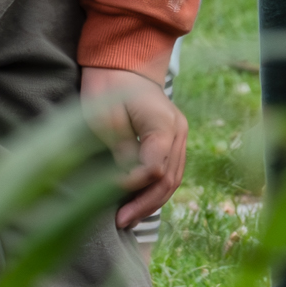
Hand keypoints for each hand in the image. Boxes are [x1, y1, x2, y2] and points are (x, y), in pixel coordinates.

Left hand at [80, 65, 188, 225]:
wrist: (123, 65)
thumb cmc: (108, 88)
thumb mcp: (108, 120)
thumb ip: (122, 152)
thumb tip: (125, 184)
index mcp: (164, 124)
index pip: (154, 168)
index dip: (131, 185)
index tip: (106, 191)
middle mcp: (178, 131)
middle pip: (169, 178)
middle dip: (145, 204)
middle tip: (121, 221)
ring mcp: (179, 135)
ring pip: (173, 178)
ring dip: (151, 201)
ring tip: (128, 219)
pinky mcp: (172, 140)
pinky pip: (170, 170)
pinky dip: (155, 189)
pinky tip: (138, 203)